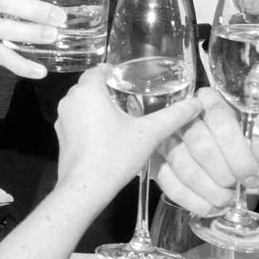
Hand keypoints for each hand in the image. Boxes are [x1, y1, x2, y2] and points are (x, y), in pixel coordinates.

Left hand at [54, 65, 209, 203]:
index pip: (98, 70)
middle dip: (109, 89)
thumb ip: (173, 116)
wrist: (86, 188)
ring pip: (82, 103)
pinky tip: (108, 133)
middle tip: (132, 96)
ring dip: (99, 105)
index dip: (114, 72)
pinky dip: (90, 120)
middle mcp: (70, 100)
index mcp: (87, 91)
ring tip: (123, 114)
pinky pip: (77, 119)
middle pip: (90, 86)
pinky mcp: (61, 135)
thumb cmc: (115, 155)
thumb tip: (197, 104)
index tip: (131, 79)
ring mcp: (62, 118)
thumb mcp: (149, 134)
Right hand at [153, 88, 258, 214]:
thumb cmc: (239, 132)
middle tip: (236, 189)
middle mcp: (180, 113)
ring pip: (183, 167)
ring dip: (208, 191)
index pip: (221, 122)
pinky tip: (209, 208)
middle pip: (200, 146)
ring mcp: (162, 137)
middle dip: (223, 174)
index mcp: (208, 99)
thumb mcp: (256, 128)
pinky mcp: (154, 160)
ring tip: (226, 201)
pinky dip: (191, 200)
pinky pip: (169, 183)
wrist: (221, 140)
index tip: (251, 178)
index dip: (238, 154)